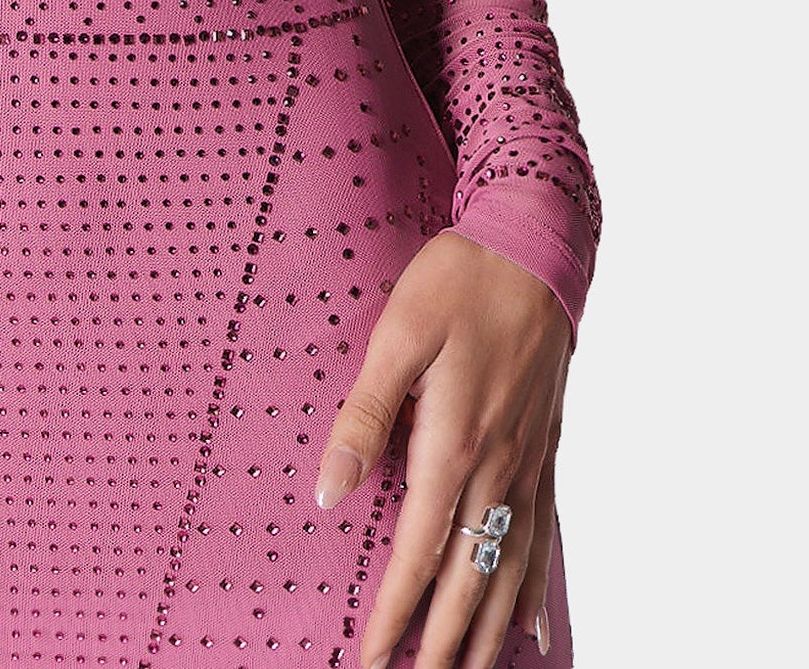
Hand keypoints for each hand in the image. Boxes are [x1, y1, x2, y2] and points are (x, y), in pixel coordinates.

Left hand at [313, 230, 572, 668]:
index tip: (370, 658)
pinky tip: (532, 626)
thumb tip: (329, 493)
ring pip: (511, 569)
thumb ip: (363, 416)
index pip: (418, 550)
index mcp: (454, 441)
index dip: (394, 611)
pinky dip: (536, 589)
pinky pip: (544, 537)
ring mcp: (528, 462)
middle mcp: (498, 466)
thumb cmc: (459, 280)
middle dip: (445, 642)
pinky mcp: (545, 450)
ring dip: (490, 629)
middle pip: (470, 578)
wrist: (533, 246)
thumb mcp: (397, 334)